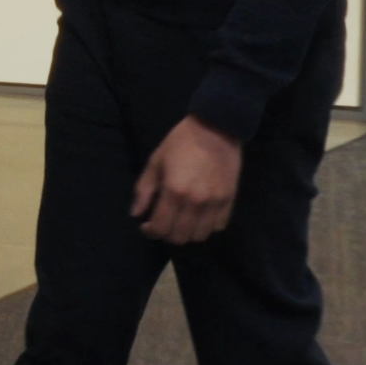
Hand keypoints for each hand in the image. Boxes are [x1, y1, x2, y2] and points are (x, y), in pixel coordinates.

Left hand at [131, 115, 243, 245]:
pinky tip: (200, 216)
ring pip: (200, 236)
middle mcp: (195, 203)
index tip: (146, 226)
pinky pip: (218, 226)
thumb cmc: (180, 142)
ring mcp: (214, 204)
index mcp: (174, 192)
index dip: (150, 232)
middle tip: (163, 224)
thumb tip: (136, 214)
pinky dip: (207, 226)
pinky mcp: (229, 200)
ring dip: (188, 233)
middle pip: (180, 237)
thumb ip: (144, 189)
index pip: (161, 228)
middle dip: (167, 234)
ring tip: (182, 221)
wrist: (216, 127)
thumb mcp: (156, 161)